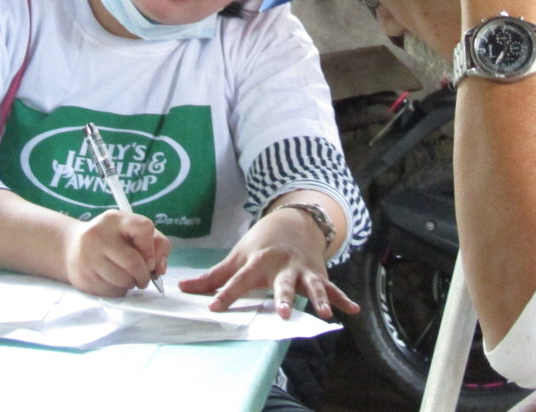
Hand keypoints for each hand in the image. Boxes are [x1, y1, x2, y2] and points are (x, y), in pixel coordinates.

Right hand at [62, 210, 170, 296]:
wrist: (73, 247)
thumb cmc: (112, 239)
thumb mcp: (133, 231)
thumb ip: (155, 243)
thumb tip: (159, 268)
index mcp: (114, 219)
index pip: (144, 228)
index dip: (151, 248)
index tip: (149, 258)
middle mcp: (98, 235)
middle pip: (133, 262)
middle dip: (144, 275)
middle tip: (144, 278)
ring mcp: (88, 257)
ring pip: (123, 280)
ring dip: (132, 284)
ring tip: (128, 278)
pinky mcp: (83, 277)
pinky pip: (111, 291)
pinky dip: (119, 290)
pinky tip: (113, 281)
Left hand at [176, 209, 359, 319]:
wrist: (294, 221)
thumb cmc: (260, 243)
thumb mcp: (237, 256)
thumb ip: (213, 276)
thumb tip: (182, 288)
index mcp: (259, 261)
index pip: (240, 280)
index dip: (226, 293)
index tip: (213, 308)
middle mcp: (282, 266)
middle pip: (282, 284)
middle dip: (283, 298)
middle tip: (282, 313)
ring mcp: (303, 270)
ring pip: (312, 286)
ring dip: (318, 299)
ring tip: (323, 315)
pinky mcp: (319, 274)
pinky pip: (333, 288)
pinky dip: (343, 300)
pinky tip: (352, 312)